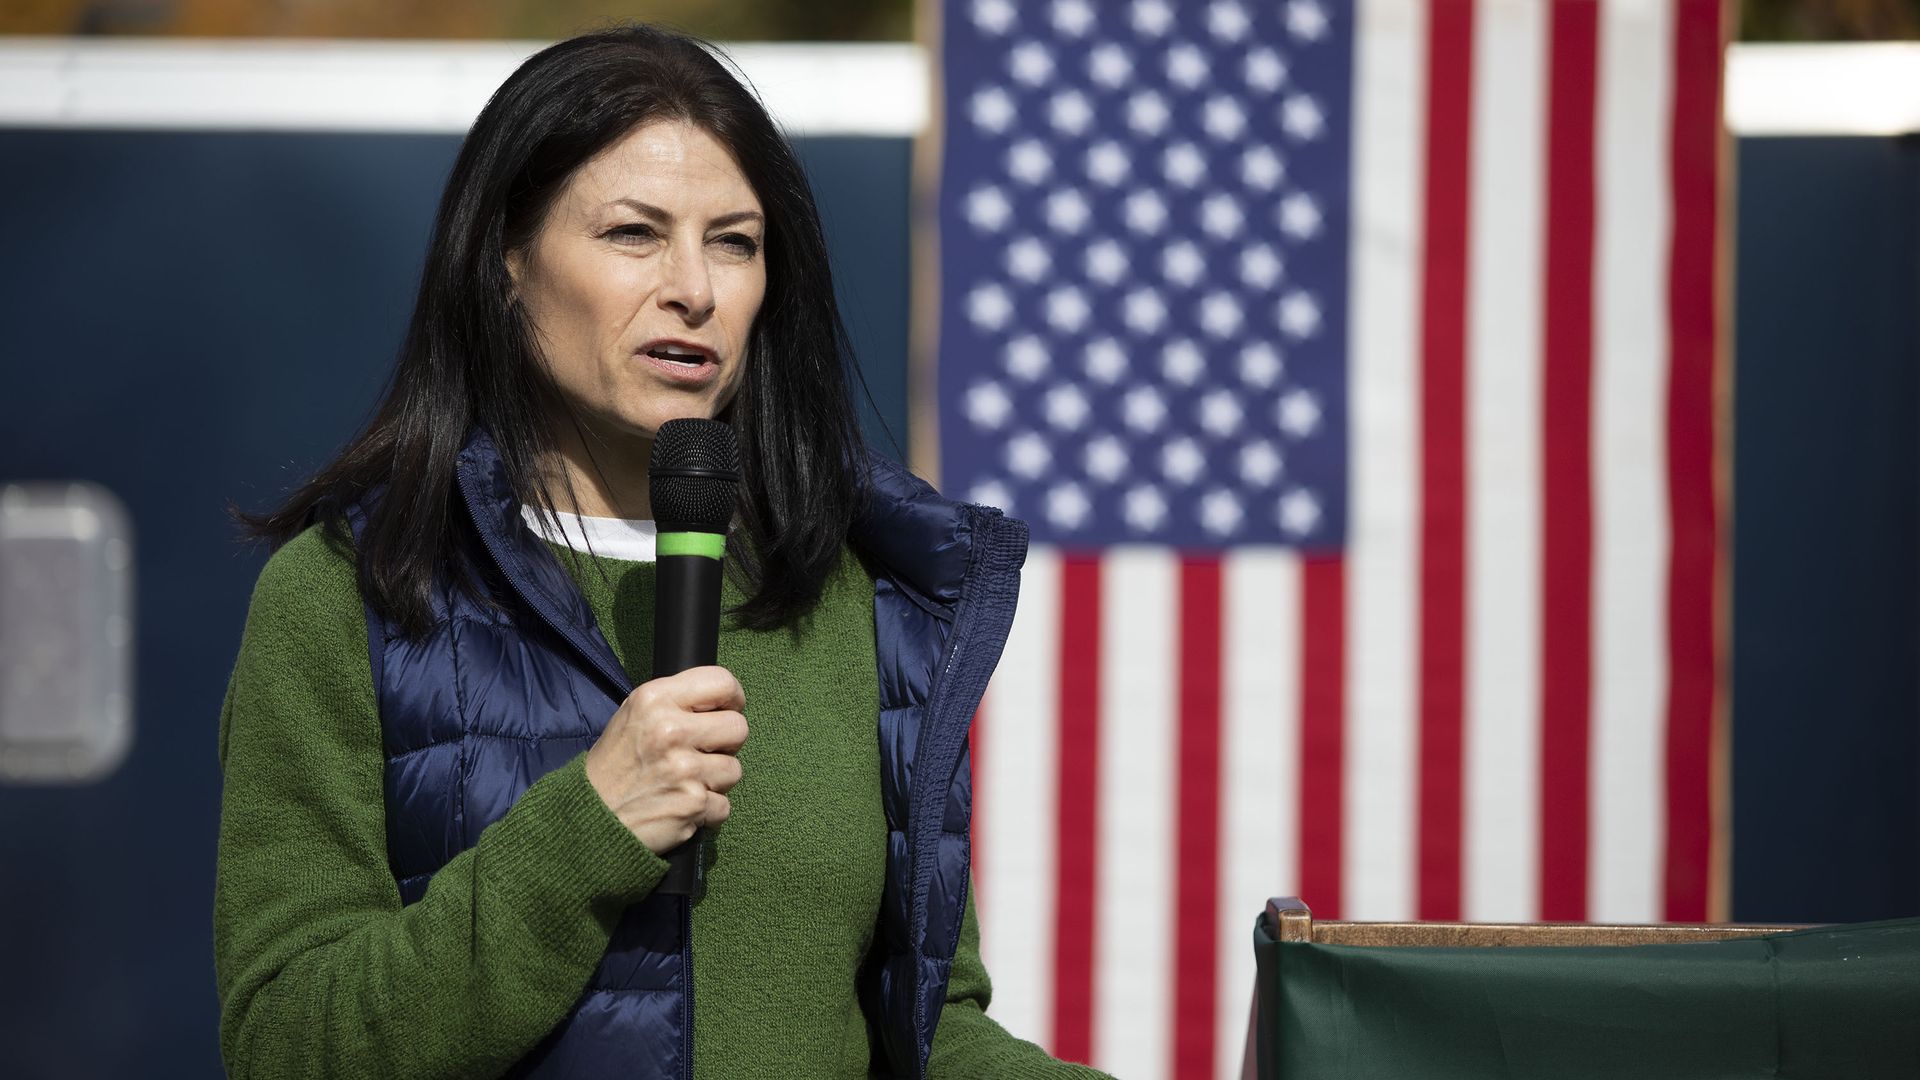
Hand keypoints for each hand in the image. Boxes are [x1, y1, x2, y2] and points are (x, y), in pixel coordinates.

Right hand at [584, 665, 746, 855]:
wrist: (589, 816)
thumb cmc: (614, 765)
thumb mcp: (632, 715)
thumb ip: (674, 702)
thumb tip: (720, 701)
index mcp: (655, 699)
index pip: (721, 682)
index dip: (732, 697)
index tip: (728, 709)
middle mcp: (670, 730)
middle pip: (738, 727)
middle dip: (726, 743)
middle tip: (701, 753)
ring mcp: (684, 769)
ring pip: (734, 769)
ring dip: (715, 780)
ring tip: (685, 782)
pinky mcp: (693, 803)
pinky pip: (725, 805)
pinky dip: (707, 811)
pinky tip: (682, 805)